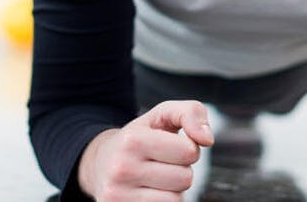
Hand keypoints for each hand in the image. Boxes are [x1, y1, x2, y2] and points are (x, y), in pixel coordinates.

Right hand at [78, 100, 212, 200]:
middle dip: (180, 170)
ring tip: (153, 179)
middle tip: (160, 163)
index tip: (169, 146)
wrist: (99, 163)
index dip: (187, 148)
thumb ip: (190, 112)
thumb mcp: (161, 115)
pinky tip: (146, 193)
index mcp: (132, 140)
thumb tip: (207, 139)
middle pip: (185, 178)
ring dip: (172, 190)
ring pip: (176, 200)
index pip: (189, 151)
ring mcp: (118, 195)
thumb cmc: (138, 138)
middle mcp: (122, 168)